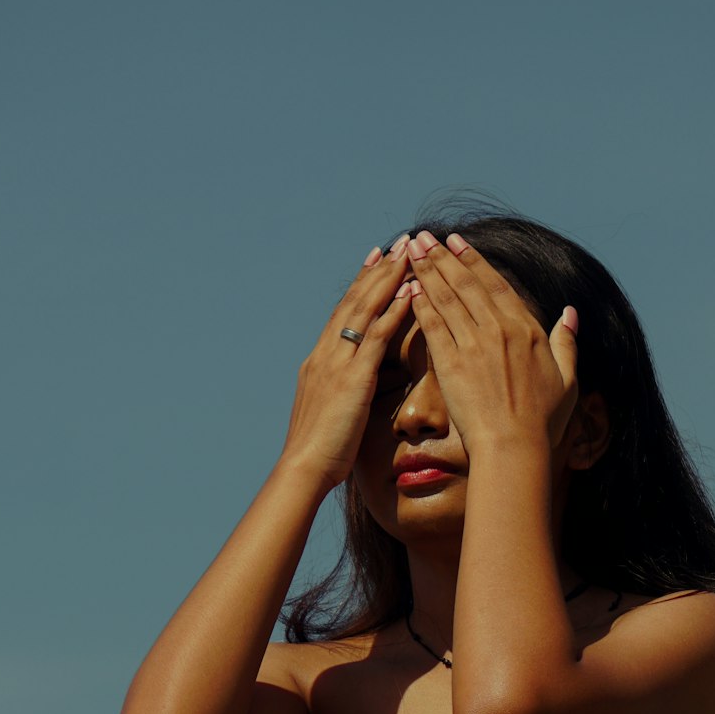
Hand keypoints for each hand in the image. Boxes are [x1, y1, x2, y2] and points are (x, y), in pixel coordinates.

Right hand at [281, 239, 415, 490]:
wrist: (303, 469)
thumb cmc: (319, 453)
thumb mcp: (330, 414)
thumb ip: (342, 395)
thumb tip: (355, 391)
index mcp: (319, 362)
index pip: (342, 313)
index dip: (360, 285)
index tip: (376, 260)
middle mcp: (325, 354)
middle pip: (353, 302)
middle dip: (377, 271)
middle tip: (398, 244)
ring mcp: (337, 363)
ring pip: (365, 310)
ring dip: (389, 279)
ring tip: (410, 254)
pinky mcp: (353, 378)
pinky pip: (376, 336)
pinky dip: (394, 311)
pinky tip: (411, 291)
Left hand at [402, 230, 579, 455]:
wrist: (514, 448)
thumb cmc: (543, 422)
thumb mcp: (568, 379)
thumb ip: (568, 342)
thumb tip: (571, 313)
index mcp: (527, 329)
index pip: (496, 284)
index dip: (473, 260)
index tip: (456, 243)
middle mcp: (499, 330)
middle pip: (466, 283)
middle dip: (442, 256)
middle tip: (423, 236)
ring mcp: (474, 345)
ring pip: (447, 297)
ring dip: (426, 271)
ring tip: (410, 251)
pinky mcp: (451, 364)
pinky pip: (433, 325)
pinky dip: (420, 303)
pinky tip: (408, 288)